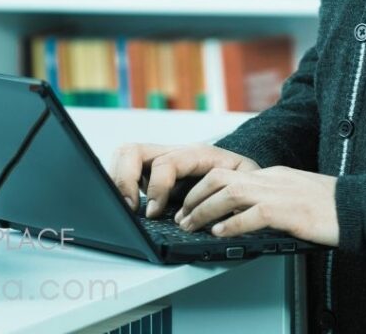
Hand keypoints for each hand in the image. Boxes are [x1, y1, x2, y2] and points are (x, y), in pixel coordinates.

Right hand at [108, 142, 260, 217]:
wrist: (242, 172)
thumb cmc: (244, 178)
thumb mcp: (246, 183)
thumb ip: (234, 193)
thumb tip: (219, 214)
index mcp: (196, 154)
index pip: (166, 162)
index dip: (157, 187)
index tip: (154, 212)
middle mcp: (173, 153)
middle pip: (133, 151)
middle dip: (125, 180)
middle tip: (129, 209)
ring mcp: (160, 160)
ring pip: (125, 155)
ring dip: (118, 180)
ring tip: (125, 207)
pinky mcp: (151, 172)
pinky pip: (125, 168)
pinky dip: (119, 185)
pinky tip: (126, 204)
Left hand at [173, 165, 338, 246]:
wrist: (356, 206)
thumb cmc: (329, 205)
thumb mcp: (293, 194)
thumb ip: (270, 198)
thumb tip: (247, 214)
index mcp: (270, 174)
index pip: (227, 173)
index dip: (203, 188)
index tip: (190, 203)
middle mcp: (270, 178)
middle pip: (221, 177)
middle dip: (195, 195)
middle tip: (182, 214)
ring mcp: (278, 192)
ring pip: (229, 193)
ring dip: (204, 210)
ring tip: (191, 224)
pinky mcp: (288, 212)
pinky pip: (252, 215)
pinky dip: (231, 225)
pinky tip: (219, 234)